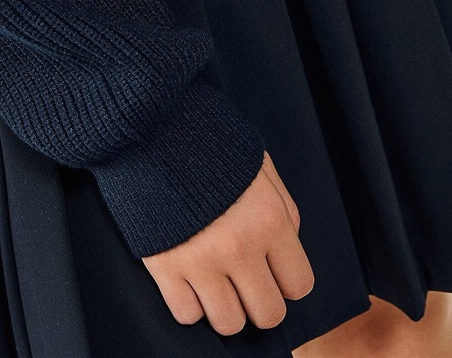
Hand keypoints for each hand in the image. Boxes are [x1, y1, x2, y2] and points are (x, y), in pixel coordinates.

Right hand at [141, 150, 314, 335]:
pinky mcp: (164, 268)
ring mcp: (200, 262)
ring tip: (219, 281)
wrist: (152, 128)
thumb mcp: (259, 163)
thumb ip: (283, 206)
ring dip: (227, 307)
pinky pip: (187, 315)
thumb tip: (289, 244)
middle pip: (268, 314)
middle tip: (248, 281)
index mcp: (269, 219)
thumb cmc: (210, 140)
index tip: (275, 269)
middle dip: (262, 301)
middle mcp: (239, 247)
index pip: (299, 284)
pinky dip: (191, 303)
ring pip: (228, 324)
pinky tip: (191, 278)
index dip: (288, 279)